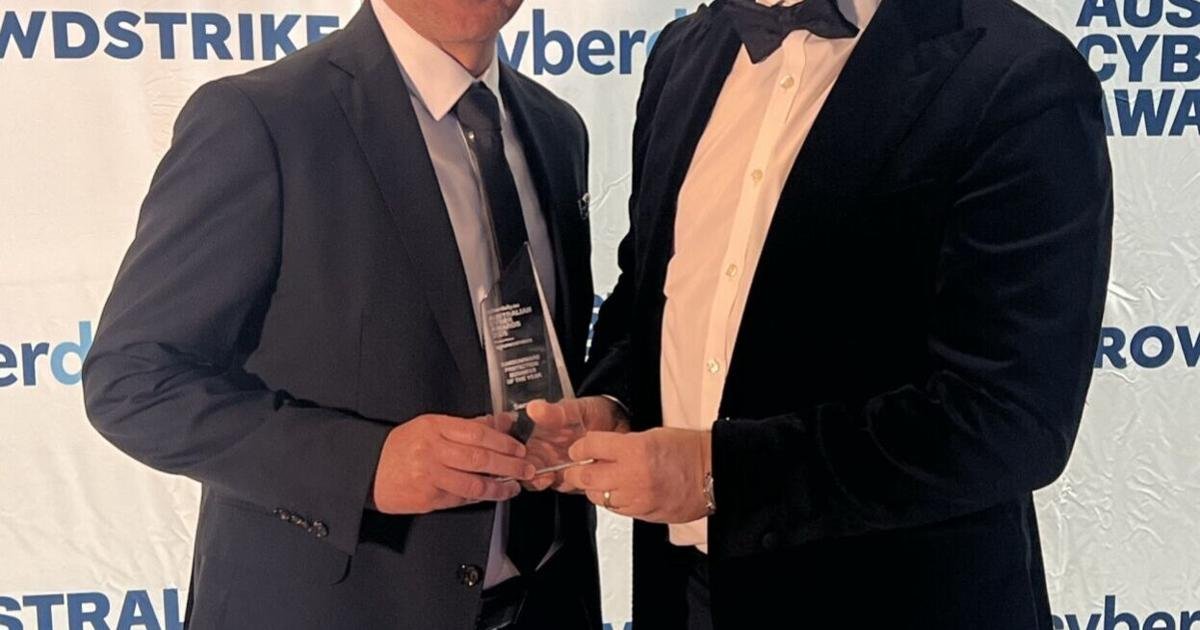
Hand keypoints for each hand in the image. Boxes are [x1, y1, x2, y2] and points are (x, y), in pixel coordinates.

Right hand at [371, 414, 534, 513]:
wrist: (368, 471)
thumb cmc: (402, 446)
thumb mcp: (431, 426)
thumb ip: (467, 425)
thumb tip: (503, 422)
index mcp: (434, 427)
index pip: (477, 433)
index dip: (503, 441)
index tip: (519, 447)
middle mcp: (433, 451)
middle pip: (479, 458)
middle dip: (508, 465)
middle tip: (527, 469)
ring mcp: (430, 476)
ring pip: (473, 483)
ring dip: (498, 487)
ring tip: (514, 487)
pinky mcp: (428, 498)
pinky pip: (461, 498)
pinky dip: (479, 497)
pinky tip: (491, 494)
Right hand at [522, 396, 630, 491]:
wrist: (619, 423)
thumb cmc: (593, 413)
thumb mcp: (574, 409)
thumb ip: (554, 412)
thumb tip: (534, 408)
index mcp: (537, 437)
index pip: (516, 452)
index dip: (515, 457)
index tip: (522, 458)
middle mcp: (543, 455)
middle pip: (524, 471)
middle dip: (530, 476)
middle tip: (542, 473)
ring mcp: (556, 468)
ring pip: (542, 483)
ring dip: (547, 483)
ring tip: (556, 476)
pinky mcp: (572, 480)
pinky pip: (564, 488)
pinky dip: (567, 487)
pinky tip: (572, 479)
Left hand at [563, 427, 711, 523]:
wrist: (715, 473)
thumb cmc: (689, 450)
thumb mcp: (652, 435)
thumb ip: (622, 444)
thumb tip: (600, 452)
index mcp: (634, 450)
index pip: (590, 447)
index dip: (579, 448)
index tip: (578, 449)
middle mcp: (632, 476)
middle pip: (585, 477)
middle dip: (575, 472)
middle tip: (576, 468)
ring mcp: (637, 498)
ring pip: (597, 497)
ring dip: (594, 488)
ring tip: (603, 480)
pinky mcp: (642, 514)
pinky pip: (615, 509)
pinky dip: (612, 501)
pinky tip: (620, 491)